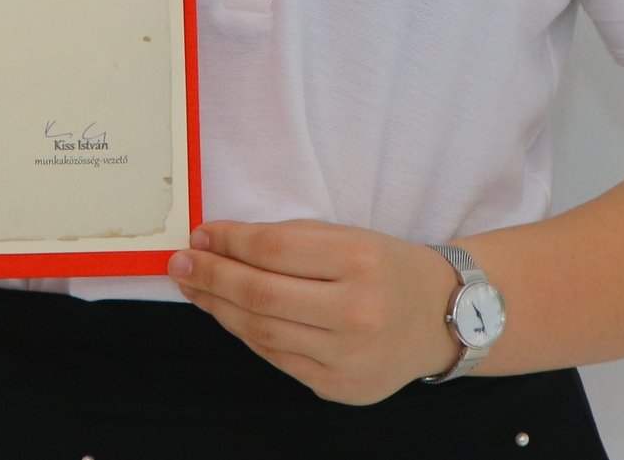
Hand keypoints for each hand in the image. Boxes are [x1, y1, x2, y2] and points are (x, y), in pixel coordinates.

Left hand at [168, 219, 461, 404]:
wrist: (444, 318)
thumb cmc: (388, 268)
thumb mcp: (350, 236)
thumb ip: (288, 238)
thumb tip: (217, 242)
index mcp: (361, 261)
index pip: (274, 251)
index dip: (228, 242)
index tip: (200, 234)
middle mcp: (356, 313)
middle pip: (260, 296)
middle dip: (211, 277)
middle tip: (180, 263)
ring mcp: (348, 357)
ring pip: (261, 333)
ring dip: (219, 308)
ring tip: (196, 288)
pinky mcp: (340, 388)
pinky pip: (278, 359)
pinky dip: (248, 335)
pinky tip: (230, 315)